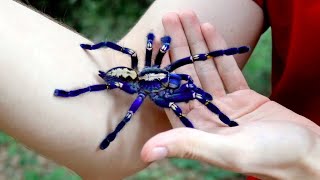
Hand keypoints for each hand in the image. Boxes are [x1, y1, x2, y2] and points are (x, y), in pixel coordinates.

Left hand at [141, 11, 319, 178]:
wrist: (308, 154)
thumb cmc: (271, 157)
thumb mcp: (228, 151)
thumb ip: (188, 145)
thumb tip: (145, 152)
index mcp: (196, 130)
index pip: (172, 93)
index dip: (163, 67)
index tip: (157, 41)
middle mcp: (206, 116)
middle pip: (187, 75)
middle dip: (179, 45)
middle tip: (171, 17)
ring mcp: (224, 105)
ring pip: (206, 68)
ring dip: (197, 42)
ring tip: (188, 16)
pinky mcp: (243, 97)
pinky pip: (227, 69)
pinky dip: (218, 50)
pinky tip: (209, 30)